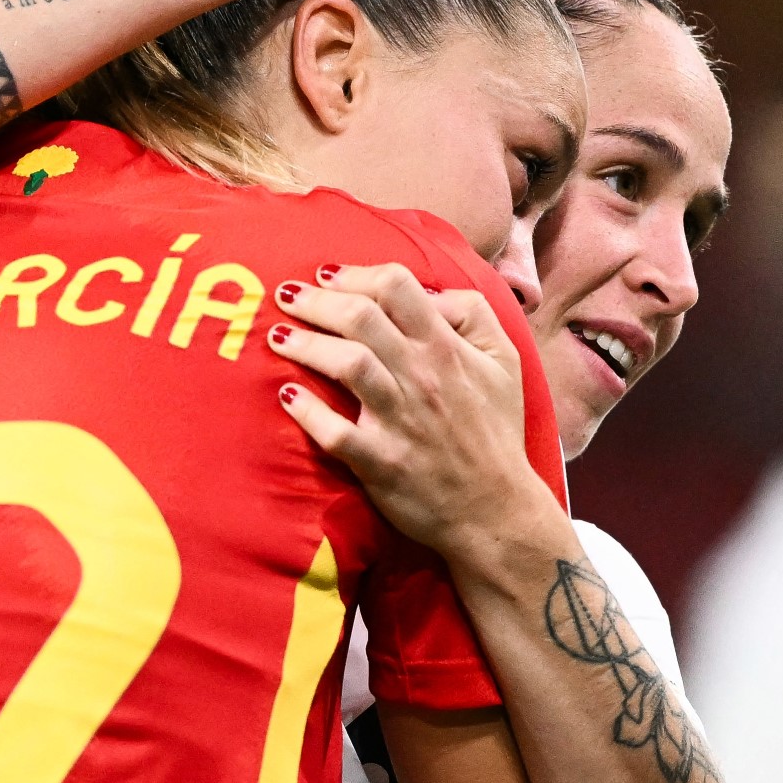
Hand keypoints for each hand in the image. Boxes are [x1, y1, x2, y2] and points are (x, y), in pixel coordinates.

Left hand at [267, 262, 555, 553]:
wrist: (495, 509)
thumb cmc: (495, 431)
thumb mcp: (504, 360)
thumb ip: (472, 314)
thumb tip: (428, 292)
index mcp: (447, 348)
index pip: (396, 287)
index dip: (355, 273)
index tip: (327, 275)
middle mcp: (421, 376)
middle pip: (360, 317)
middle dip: (316, 300)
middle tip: (287, 296)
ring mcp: (399, 420)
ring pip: (345, 364)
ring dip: (304, 344)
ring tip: (278, 337)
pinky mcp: (380, 462)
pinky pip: (334, 432)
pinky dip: (306, 411)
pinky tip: (286, 396)